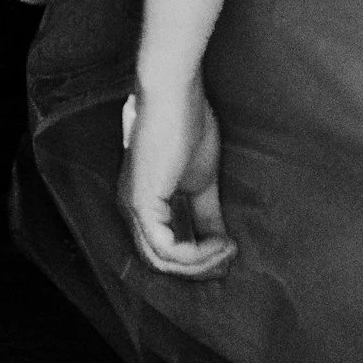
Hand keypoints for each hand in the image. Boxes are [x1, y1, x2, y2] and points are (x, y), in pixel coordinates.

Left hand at [121, 80, 235, 278]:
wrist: (175, 95)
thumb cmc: (186, 126)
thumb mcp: (202, 182)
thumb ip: (206, 214)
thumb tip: (222, 242)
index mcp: (143, 205)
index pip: (164, 251)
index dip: (198, 261)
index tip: (230, 251)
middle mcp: (132, 210)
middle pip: (162, 263)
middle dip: (201, 267)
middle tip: (231, 257)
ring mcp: (133, 208)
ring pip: (162, 261)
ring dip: (201, 263)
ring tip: (229, 248)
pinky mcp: (141, 203)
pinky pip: (166, 249)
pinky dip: (195, 254)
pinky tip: (220, 242)